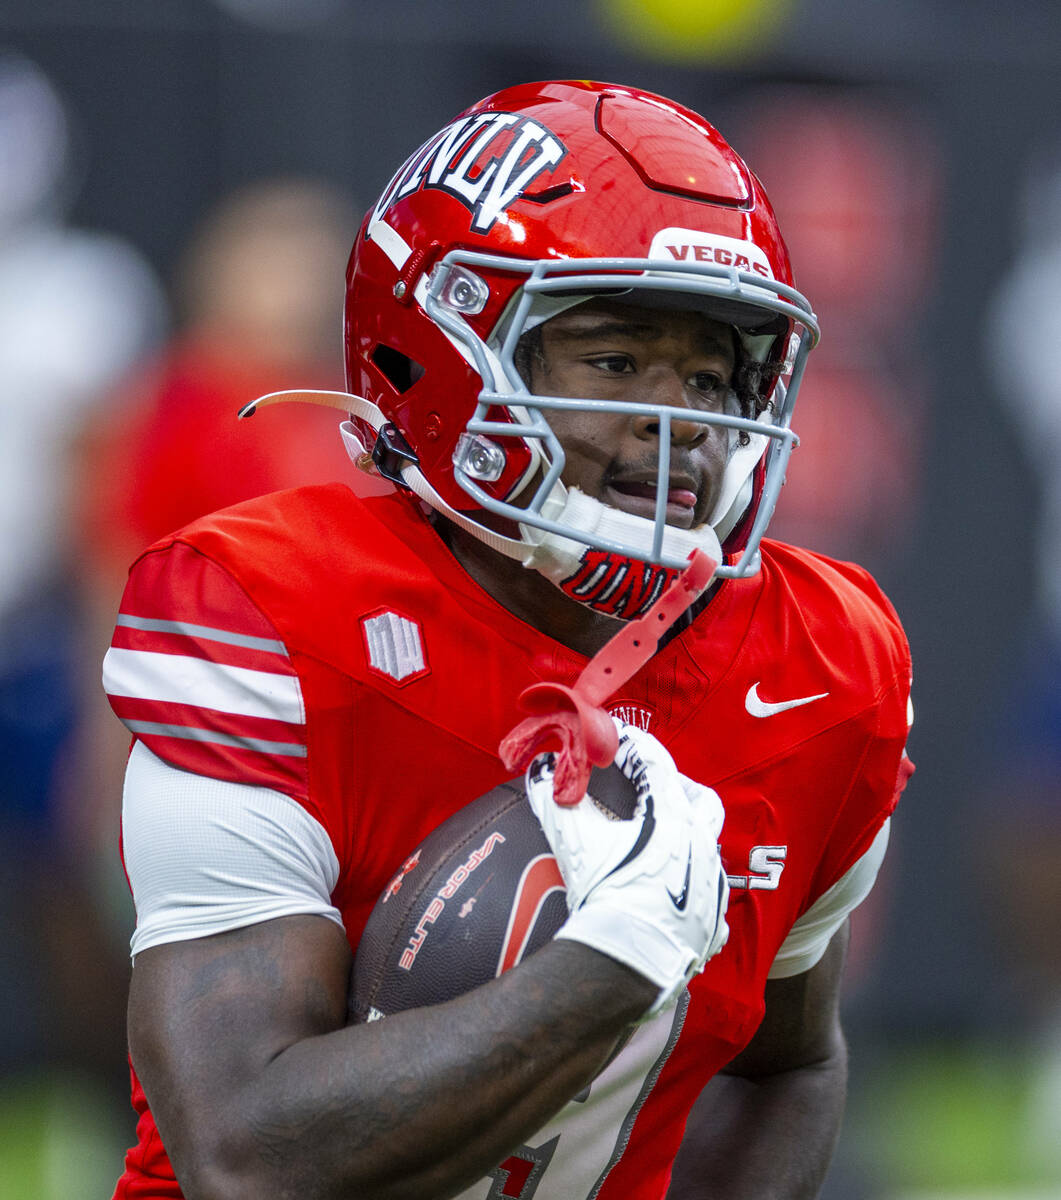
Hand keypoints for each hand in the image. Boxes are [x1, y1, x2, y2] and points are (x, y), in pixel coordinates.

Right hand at [526, 720, 728, 1015]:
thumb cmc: (604, 895)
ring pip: (708, 850)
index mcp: (674, 819)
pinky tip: (670, 898)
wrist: (624, 964)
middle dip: (678, 789)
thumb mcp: (575, 840)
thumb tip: (540, 771)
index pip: (657, 764)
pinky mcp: (711, 926)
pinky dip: (691, 892)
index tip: (618, 743)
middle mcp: (702, 848)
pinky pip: (709, 901)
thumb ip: (556, 799)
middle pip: (701, 802)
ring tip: (657, 845)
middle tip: (651, 790)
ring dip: (686, 842)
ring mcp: (712, 889)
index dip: (634, 747)